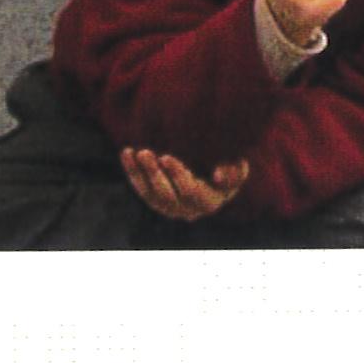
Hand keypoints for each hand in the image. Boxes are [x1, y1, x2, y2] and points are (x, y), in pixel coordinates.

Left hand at [119, 146, 252, 221]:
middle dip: (154, 173)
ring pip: (149, 193)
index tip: (166, 156)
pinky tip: (126, 152)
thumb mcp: (237, 171)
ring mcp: (168, 208)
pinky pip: (140, 187)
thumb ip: (235, 173)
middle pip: (166, 195)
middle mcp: (186, 211)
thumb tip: (218, 176)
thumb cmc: (227, 170)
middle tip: (145, 152)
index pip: (190, 192)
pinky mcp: (154, 201)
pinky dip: (132, 170)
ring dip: (139, 172)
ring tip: (133, 151)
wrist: (213, 176)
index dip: (177, 176)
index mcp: (208, 203)